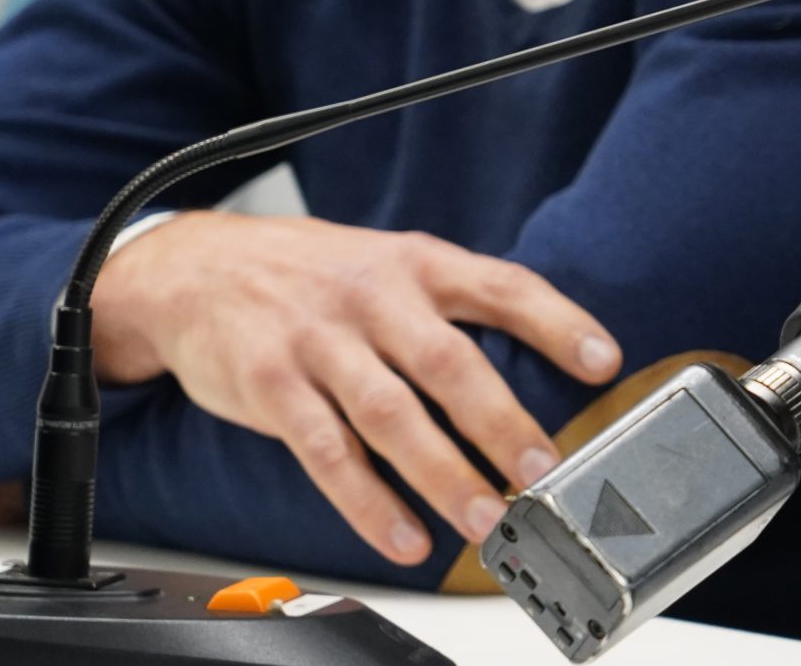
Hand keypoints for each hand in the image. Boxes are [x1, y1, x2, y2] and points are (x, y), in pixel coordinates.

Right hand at [94, 211, 622, 565]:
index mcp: (419, 263)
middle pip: (448, 362)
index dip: (558, 321)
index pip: (503, 287)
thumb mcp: (391, 264)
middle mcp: (374, 298)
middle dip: (502, 421)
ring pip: (391, 416)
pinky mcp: (271, 386)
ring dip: (443, 475)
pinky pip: (326, 453)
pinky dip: (368, 502)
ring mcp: (320, 342)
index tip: (604, 361)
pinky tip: (403, 537)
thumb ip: (452, 304)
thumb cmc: (316, 275)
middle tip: (545, 470)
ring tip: (487, 520)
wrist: (195, 267)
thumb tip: (538, 358)